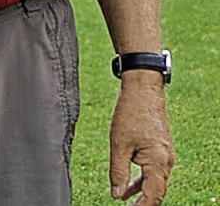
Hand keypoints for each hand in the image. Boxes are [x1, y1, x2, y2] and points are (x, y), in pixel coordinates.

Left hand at [109, 75, 174, 203]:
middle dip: (143, 202)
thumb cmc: (130, 113)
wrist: (143, 88)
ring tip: (124, 200)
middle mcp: (166, 160)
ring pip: (155, 181)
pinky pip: (154, 170)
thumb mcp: (119, 144)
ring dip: (141, 191)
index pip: (153, 196)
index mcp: (158, 161)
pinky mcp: (160, 147)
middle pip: (157, 191)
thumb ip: (118, 172)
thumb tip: (116, 195)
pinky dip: (143, 178)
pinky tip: (129, 183)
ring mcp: (165, 154)